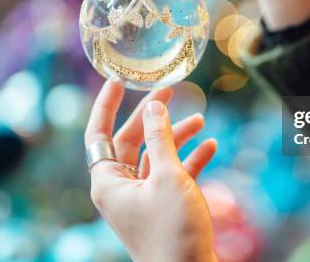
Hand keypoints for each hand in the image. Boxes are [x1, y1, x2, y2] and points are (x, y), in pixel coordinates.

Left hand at [85, 80, 217, 261]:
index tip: (117, 80)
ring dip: (176, 138)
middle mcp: (121, 188)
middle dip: (151, 117)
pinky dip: (189, 160)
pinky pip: (172, 175)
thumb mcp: (167, 176)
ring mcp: (143, 198)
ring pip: (155, 157)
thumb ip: (160, 137)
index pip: (99, 133)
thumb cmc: (173, 229)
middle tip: (168, 92)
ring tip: (200, 121)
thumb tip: (153, 107)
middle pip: (131, 141)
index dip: (106, 104)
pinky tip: (210, 147)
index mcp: (108, 182)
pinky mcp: (163, 207)